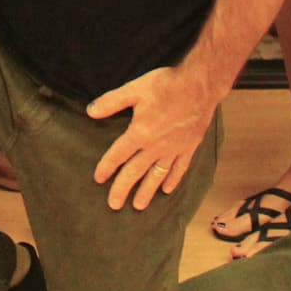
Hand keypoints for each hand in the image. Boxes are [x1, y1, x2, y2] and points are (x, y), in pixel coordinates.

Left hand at [87, 64, 218, 211]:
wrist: (199, 85)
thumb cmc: (166, 85)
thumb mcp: (134, 89)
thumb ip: (111, 102)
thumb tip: (90, 111)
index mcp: (140, 133)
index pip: (118, 155)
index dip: (106, 167)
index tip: (98, 179)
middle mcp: (156, 146)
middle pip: (135, 172)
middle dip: (123, 189)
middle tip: (114, 205)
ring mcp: (174, 149)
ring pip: (156, 176)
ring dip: (147, 191)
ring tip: (138, 205)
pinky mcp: (188, 148)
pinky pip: (179, 169)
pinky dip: (172, 180)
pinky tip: (167, 190)